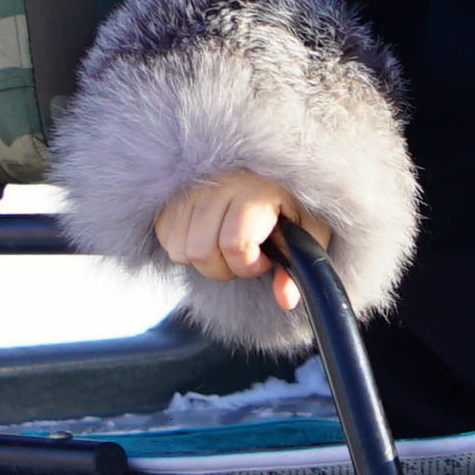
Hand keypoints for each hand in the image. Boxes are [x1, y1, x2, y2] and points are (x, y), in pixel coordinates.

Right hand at [146, 168, 303, 292]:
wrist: (267, 176)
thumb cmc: (289, 209)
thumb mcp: (308, 233)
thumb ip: (300, 266)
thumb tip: (285, 299)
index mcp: (256, 191)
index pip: (234, 243)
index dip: (248, 264)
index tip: (263, 259)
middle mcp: (218, 183)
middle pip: (202, 251)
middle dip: (224, 268)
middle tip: (242, 256)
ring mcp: (191, 188)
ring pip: (180, 249)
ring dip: (203, 260)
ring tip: (223, 246)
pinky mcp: (171, 195)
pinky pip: (165, 237)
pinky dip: (184, 248)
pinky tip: (206, 238)